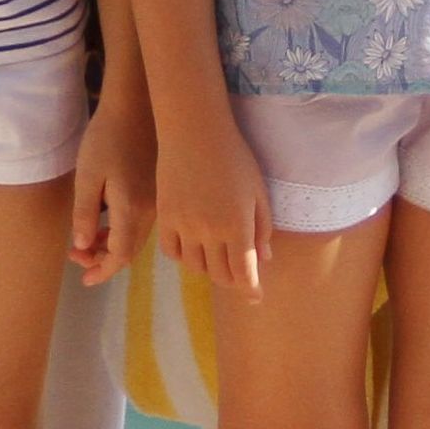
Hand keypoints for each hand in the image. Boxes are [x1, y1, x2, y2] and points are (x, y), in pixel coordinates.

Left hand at [69, 90, 151, 284]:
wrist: (136, 105)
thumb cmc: (106, 137)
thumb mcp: (87, 176)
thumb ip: (85, 214)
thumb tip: (84, 246)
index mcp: (133, 208)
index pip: (120, 255)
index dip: (102, 270)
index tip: (84, 279)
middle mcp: (152, 210)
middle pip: (130, 250)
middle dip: (102, 260)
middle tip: (75, 257)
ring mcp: (159, 201)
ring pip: (136, 237)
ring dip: (112, 245)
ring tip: (85, 243)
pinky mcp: (159, 191)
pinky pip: (142, 223)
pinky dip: (123, 231)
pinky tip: (106, 223)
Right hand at [152, 109, 269, 298]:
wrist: (194, 130)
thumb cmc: (234, 157)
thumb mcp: (258, 191)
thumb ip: (262, 227)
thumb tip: (264, 259)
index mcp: (237, 226)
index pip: (244, 273)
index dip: (251, 290)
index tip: (256, 298)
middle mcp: (209, 232)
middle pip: (220, 275)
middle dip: (233, 280)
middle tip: (239, 274)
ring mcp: (184, 226)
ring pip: (195, 267)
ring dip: (209, 268)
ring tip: (217, 257)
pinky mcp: (164, 217)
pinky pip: (172, 251)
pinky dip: (184, 256)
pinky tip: (193, 246)